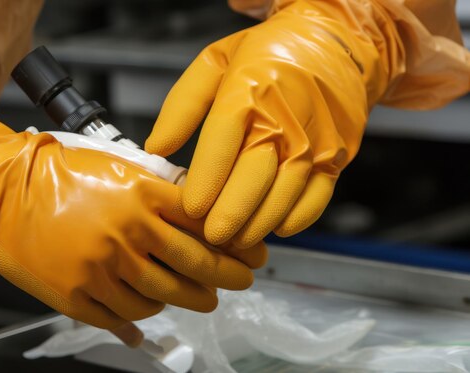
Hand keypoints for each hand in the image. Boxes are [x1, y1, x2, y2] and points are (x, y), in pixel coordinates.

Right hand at [0, 110, 258, 334]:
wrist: (2, 187)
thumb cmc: (59, 171)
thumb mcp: (116, 165)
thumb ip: (156, 188)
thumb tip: (193, 214)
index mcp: (139, 195)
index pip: (202, 224)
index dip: (235, 242)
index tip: (252, 253)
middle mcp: (125, 233)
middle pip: (193, 266)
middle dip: (226, 277)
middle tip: (240, 281)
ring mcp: (100, 268)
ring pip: (159, 298)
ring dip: (188, 301)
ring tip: (201, 300)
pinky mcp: (75, 294)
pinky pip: (119, 318)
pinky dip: (138, 324)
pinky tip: (146, 326)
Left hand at [146, 0, 390, 247]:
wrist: (334, 42)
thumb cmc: (266, 55)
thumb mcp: (214, 63)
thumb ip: (182, 106)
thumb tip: (156, 148)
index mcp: (250, 88)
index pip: (224, 140)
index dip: (207, 179)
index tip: (190, 208)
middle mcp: (285, 117)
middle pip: (255, 175)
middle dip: (231, 213)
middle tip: (211, 236)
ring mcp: (316, 138)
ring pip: (286, 192)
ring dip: (259, 222)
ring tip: (235, 240)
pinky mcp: (337, 154)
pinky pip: (318, 196)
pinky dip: (297, 218)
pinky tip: (275, 228)